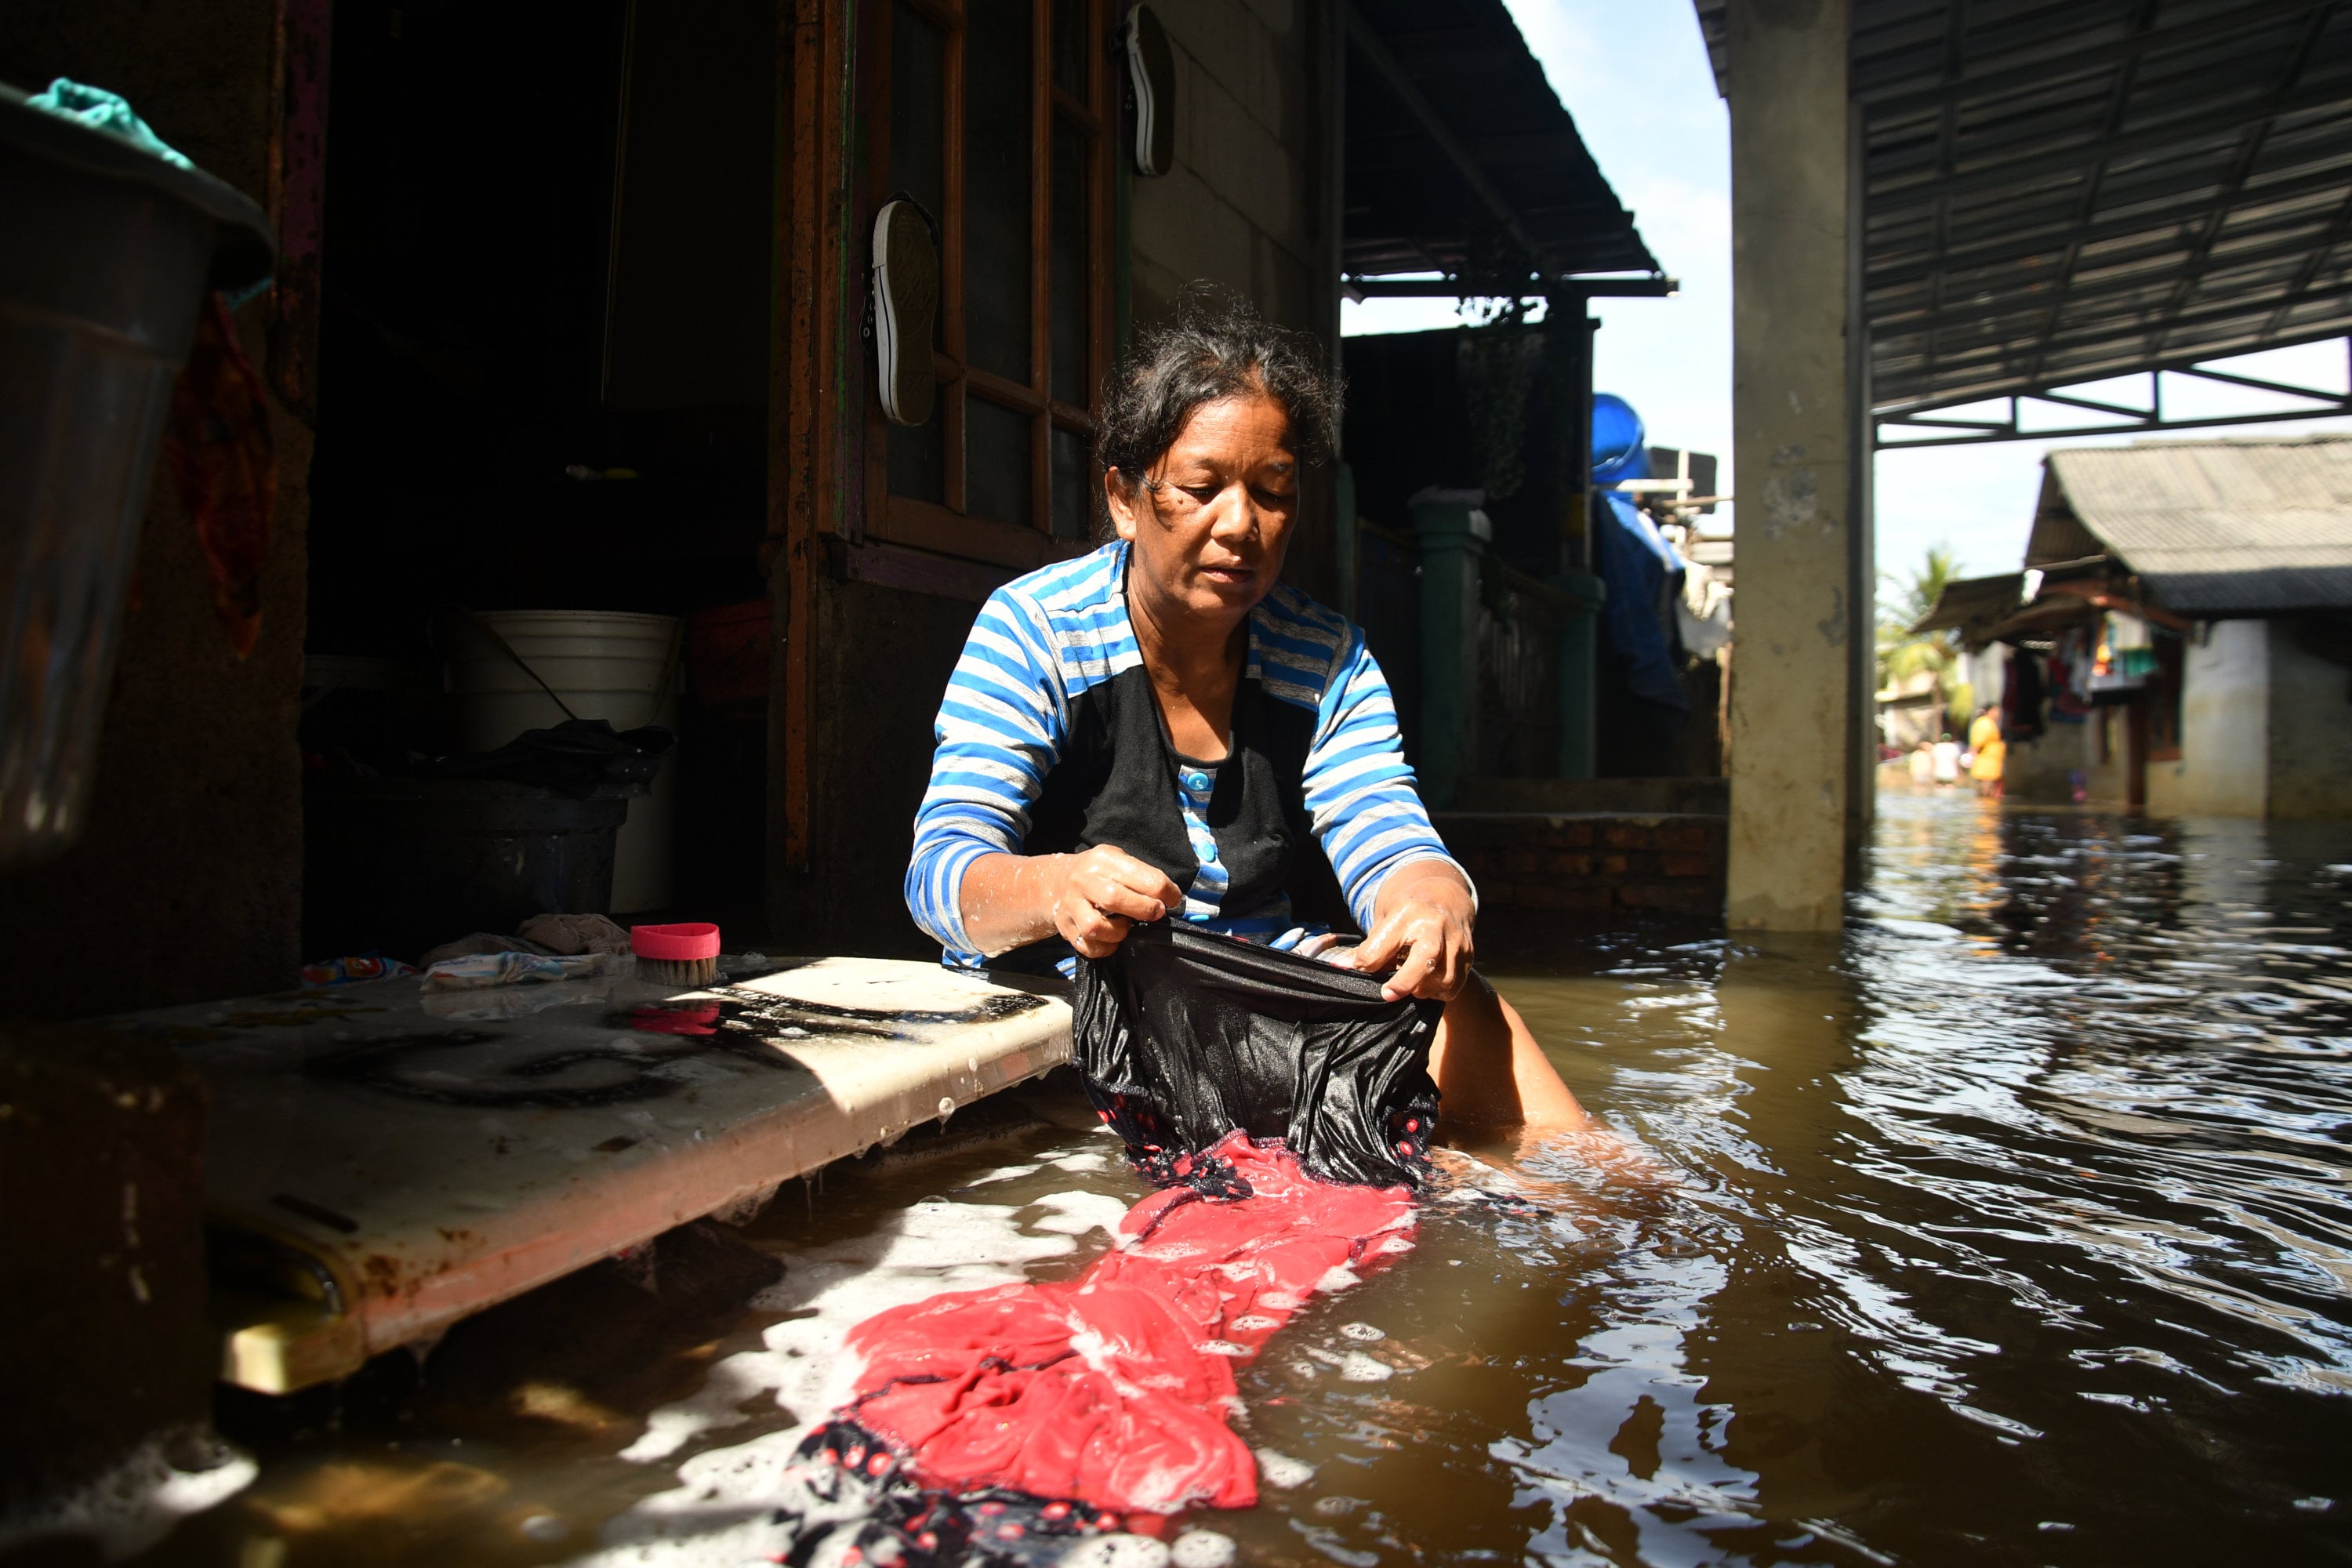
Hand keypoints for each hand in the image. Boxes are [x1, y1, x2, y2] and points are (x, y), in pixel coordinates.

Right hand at [1051, 846, 1182, 957]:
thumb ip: (1141, 875)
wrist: (1054, 880)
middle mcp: (1083, 880)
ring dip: (1119, 932)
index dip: (1166, 892)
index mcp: (1104, 859)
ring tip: (1126, 926)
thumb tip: (1170, 898)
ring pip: (1095, 927)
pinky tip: (1112, 939)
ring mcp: (1071, 905)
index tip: (1173, 899)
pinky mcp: (1065, 927)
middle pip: (1115, 899)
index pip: (1143, 876)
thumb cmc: (1097, 873)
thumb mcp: (1118, 860)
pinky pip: (1088, 946)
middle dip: (1144, 910)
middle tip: (1155, 914)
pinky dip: (1106, 948)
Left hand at [1353, 867, 1475, 1001]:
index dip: (1367, 964)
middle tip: (1388, 994)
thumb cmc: (1408, 915)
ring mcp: (1456, 940)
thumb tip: (1339, 967)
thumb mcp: (1385, 921)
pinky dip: (1439, 991)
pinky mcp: (1469, 955)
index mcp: (1407, 912)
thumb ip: (1366, 948)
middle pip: (1425, 958)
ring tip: (1412, 985)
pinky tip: (1428, 984)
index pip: (1382, 945)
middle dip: (1404, 982)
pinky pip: (1455, 985)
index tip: (1360, 971)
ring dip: (1424, 990)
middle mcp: (1435, 924)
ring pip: (1444, 978)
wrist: (1445, 898)